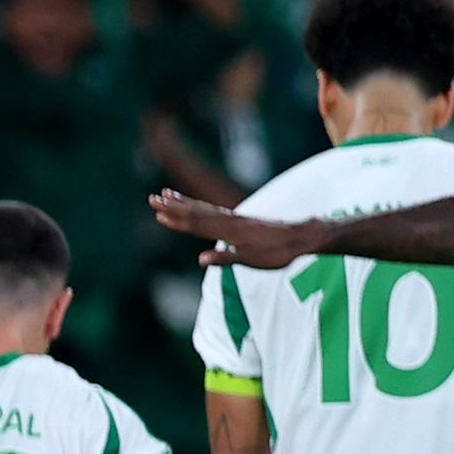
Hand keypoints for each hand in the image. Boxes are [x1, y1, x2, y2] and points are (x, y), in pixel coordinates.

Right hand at [150, 190, 323, 267]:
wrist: (300, 237)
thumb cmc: (277, 253)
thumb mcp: (251, 260)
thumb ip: (225, 259)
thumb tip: (201, 259)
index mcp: (228, 230)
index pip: (196, 224)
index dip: (176, 219)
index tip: (158, 213)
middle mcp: (229, 221)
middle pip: (195, 212)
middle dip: (173, 206)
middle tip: (152, 197)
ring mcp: (235, 219)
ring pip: (204, 208)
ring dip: (184, 202)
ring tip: (168, 193)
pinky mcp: (242, 220)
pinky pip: (215, 210)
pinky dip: (201, 206)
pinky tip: (197, 206)